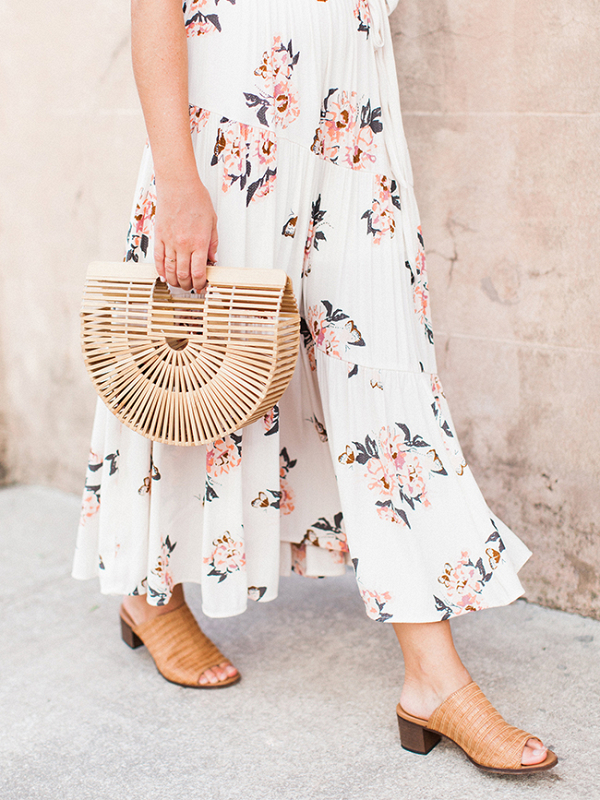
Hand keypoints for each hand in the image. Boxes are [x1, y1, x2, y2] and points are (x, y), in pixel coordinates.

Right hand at [153, 175, 217, 291]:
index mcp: (199, 242)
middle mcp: (184, 244)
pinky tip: (164, 274)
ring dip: (174, 280)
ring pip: (170, 270)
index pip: (199, 272)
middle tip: (191, 286)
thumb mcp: (212, 222)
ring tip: (178, 283)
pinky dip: (161, 270)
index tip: (202, 286)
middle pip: (183, 275)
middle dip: (188, 285)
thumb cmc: (195, 198)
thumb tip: (212, 258)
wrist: (178, 184)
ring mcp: (170, 241)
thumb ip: (212, 243)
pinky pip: (158, 258)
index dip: (200, 284)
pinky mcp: (159, 236)